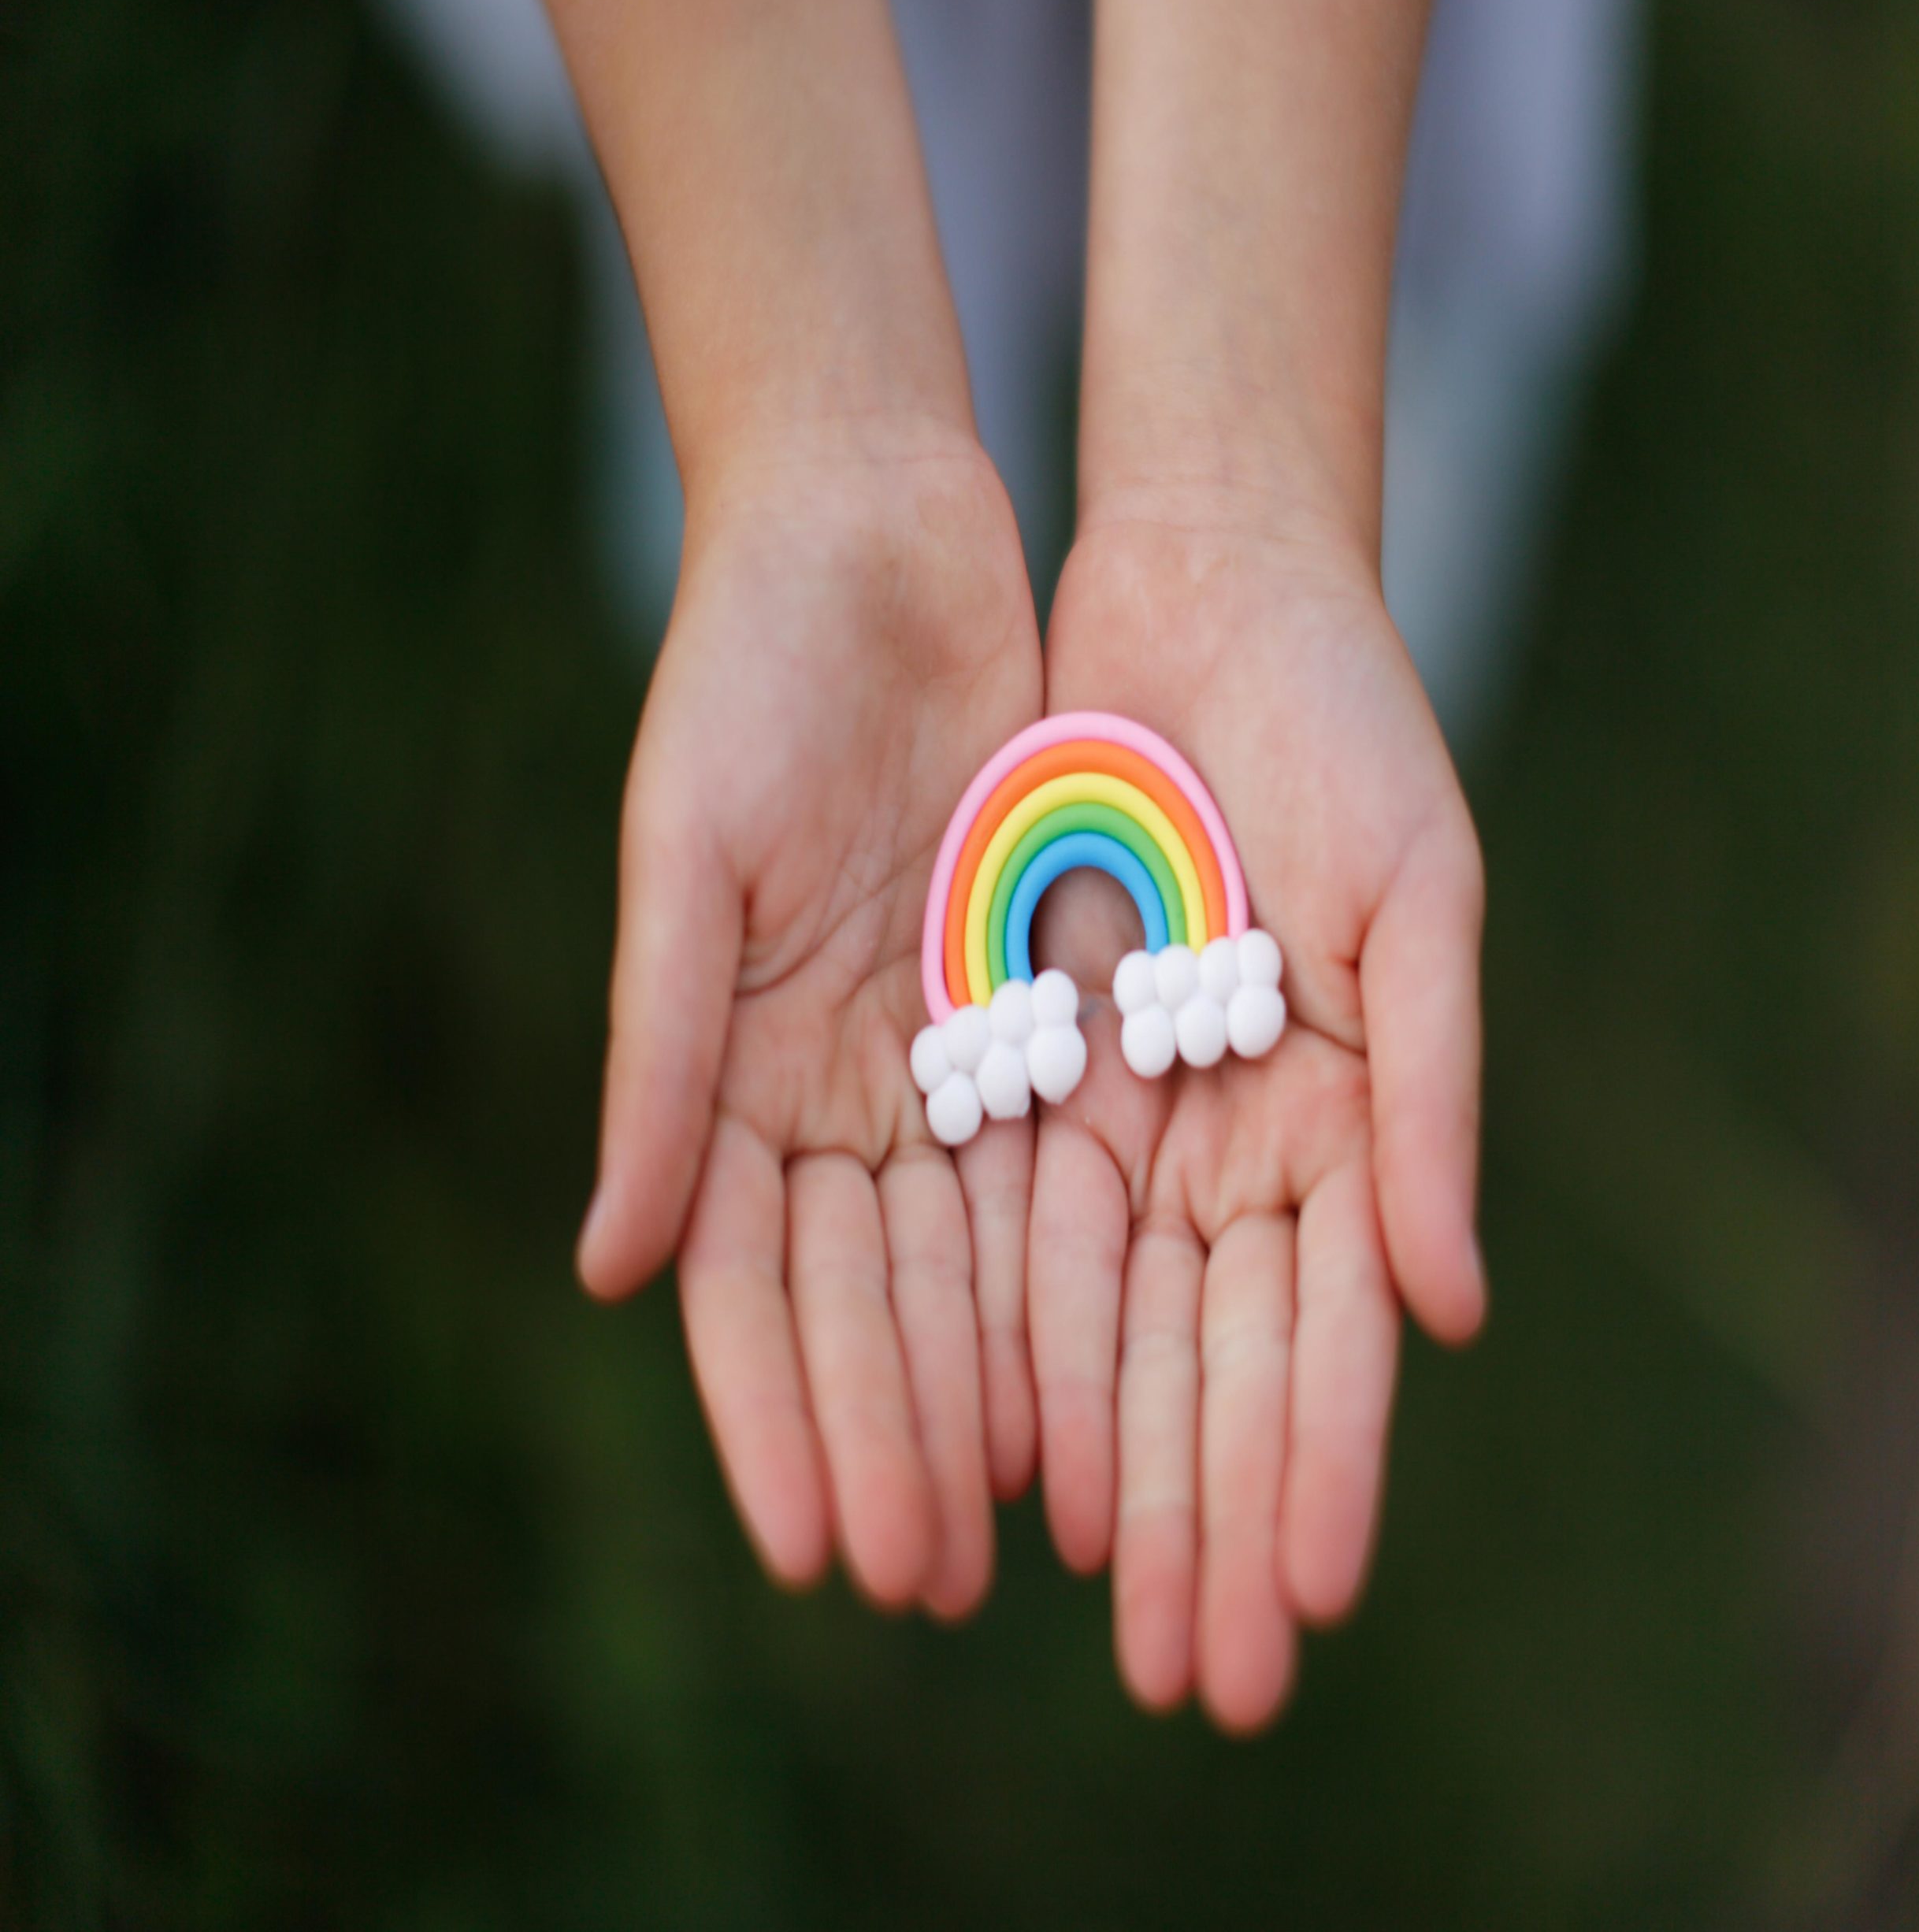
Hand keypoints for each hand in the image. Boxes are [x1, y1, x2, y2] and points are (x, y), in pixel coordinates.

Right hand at [577, 427, 1043, 1618]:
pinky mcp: (1028, 997)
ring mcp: (933, 1050)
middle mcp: (829, 1083)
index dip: (778, 1418)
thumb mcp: (685, 861)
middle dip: (892, 1441)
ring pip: (966, 1258)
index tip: (815, 1552)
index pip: (748, 1281)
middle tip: (932, 1589)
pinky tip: (1095, 1379)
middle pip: (864, 1297)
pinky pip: (1054, 1162)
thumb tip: (610, 1270)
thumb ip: (655, 1061)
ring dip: (986, 1394)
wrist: (868, 542)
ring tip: (1022, 1533)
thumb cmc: (740, 682)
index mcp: (725, 1065)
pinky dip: (1065, 1274)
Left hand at [1028, 500, 1485, 1728]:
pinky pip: (1016, 1221)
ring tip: (1105, 1614)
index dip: (1319, 1466)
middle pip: (1218, 1356)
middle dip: (1208, 1514)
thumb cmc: (1350, 727)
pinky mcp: (1033, 1054)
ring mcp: (1136, 1104)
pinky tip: (1012, 1459)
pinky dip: (1018, 1340)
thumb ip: (1435, 1101)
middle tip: (1200, 1679)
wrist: (1207, 594)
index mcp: (1354, 1110)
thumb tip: (1452, 1309)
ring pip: (1116, 1320)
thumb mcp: (1421, 899)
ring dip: (1114, 1467)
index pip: (1335, 1328)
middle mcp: (1239, 1132)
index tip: (1304, 1605)